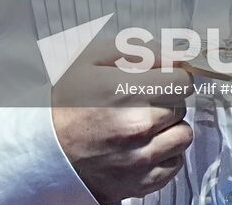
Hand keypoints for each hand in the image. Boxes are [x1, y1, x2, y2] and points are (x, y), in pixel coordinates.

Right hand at [52, 48, 193, 201]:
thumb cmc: (67, 103)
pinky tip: (144, 145)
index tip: (161, 78)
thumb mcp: (90, 59)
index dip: (172, 75)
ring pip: (183, 135)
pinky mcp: (145, 182)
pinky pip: (176, 163)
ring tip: (146, 124)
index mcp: (125, 92)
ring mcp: (143, 158)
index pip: (181, 80)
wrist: (48, 150)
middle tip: (141, 100)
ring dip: (169, 127)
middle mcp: (138, 126)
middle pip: (182, 106)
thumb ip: (135, 49)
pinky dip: (165, 153)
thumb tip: (172, 54)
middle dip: (166, 99)